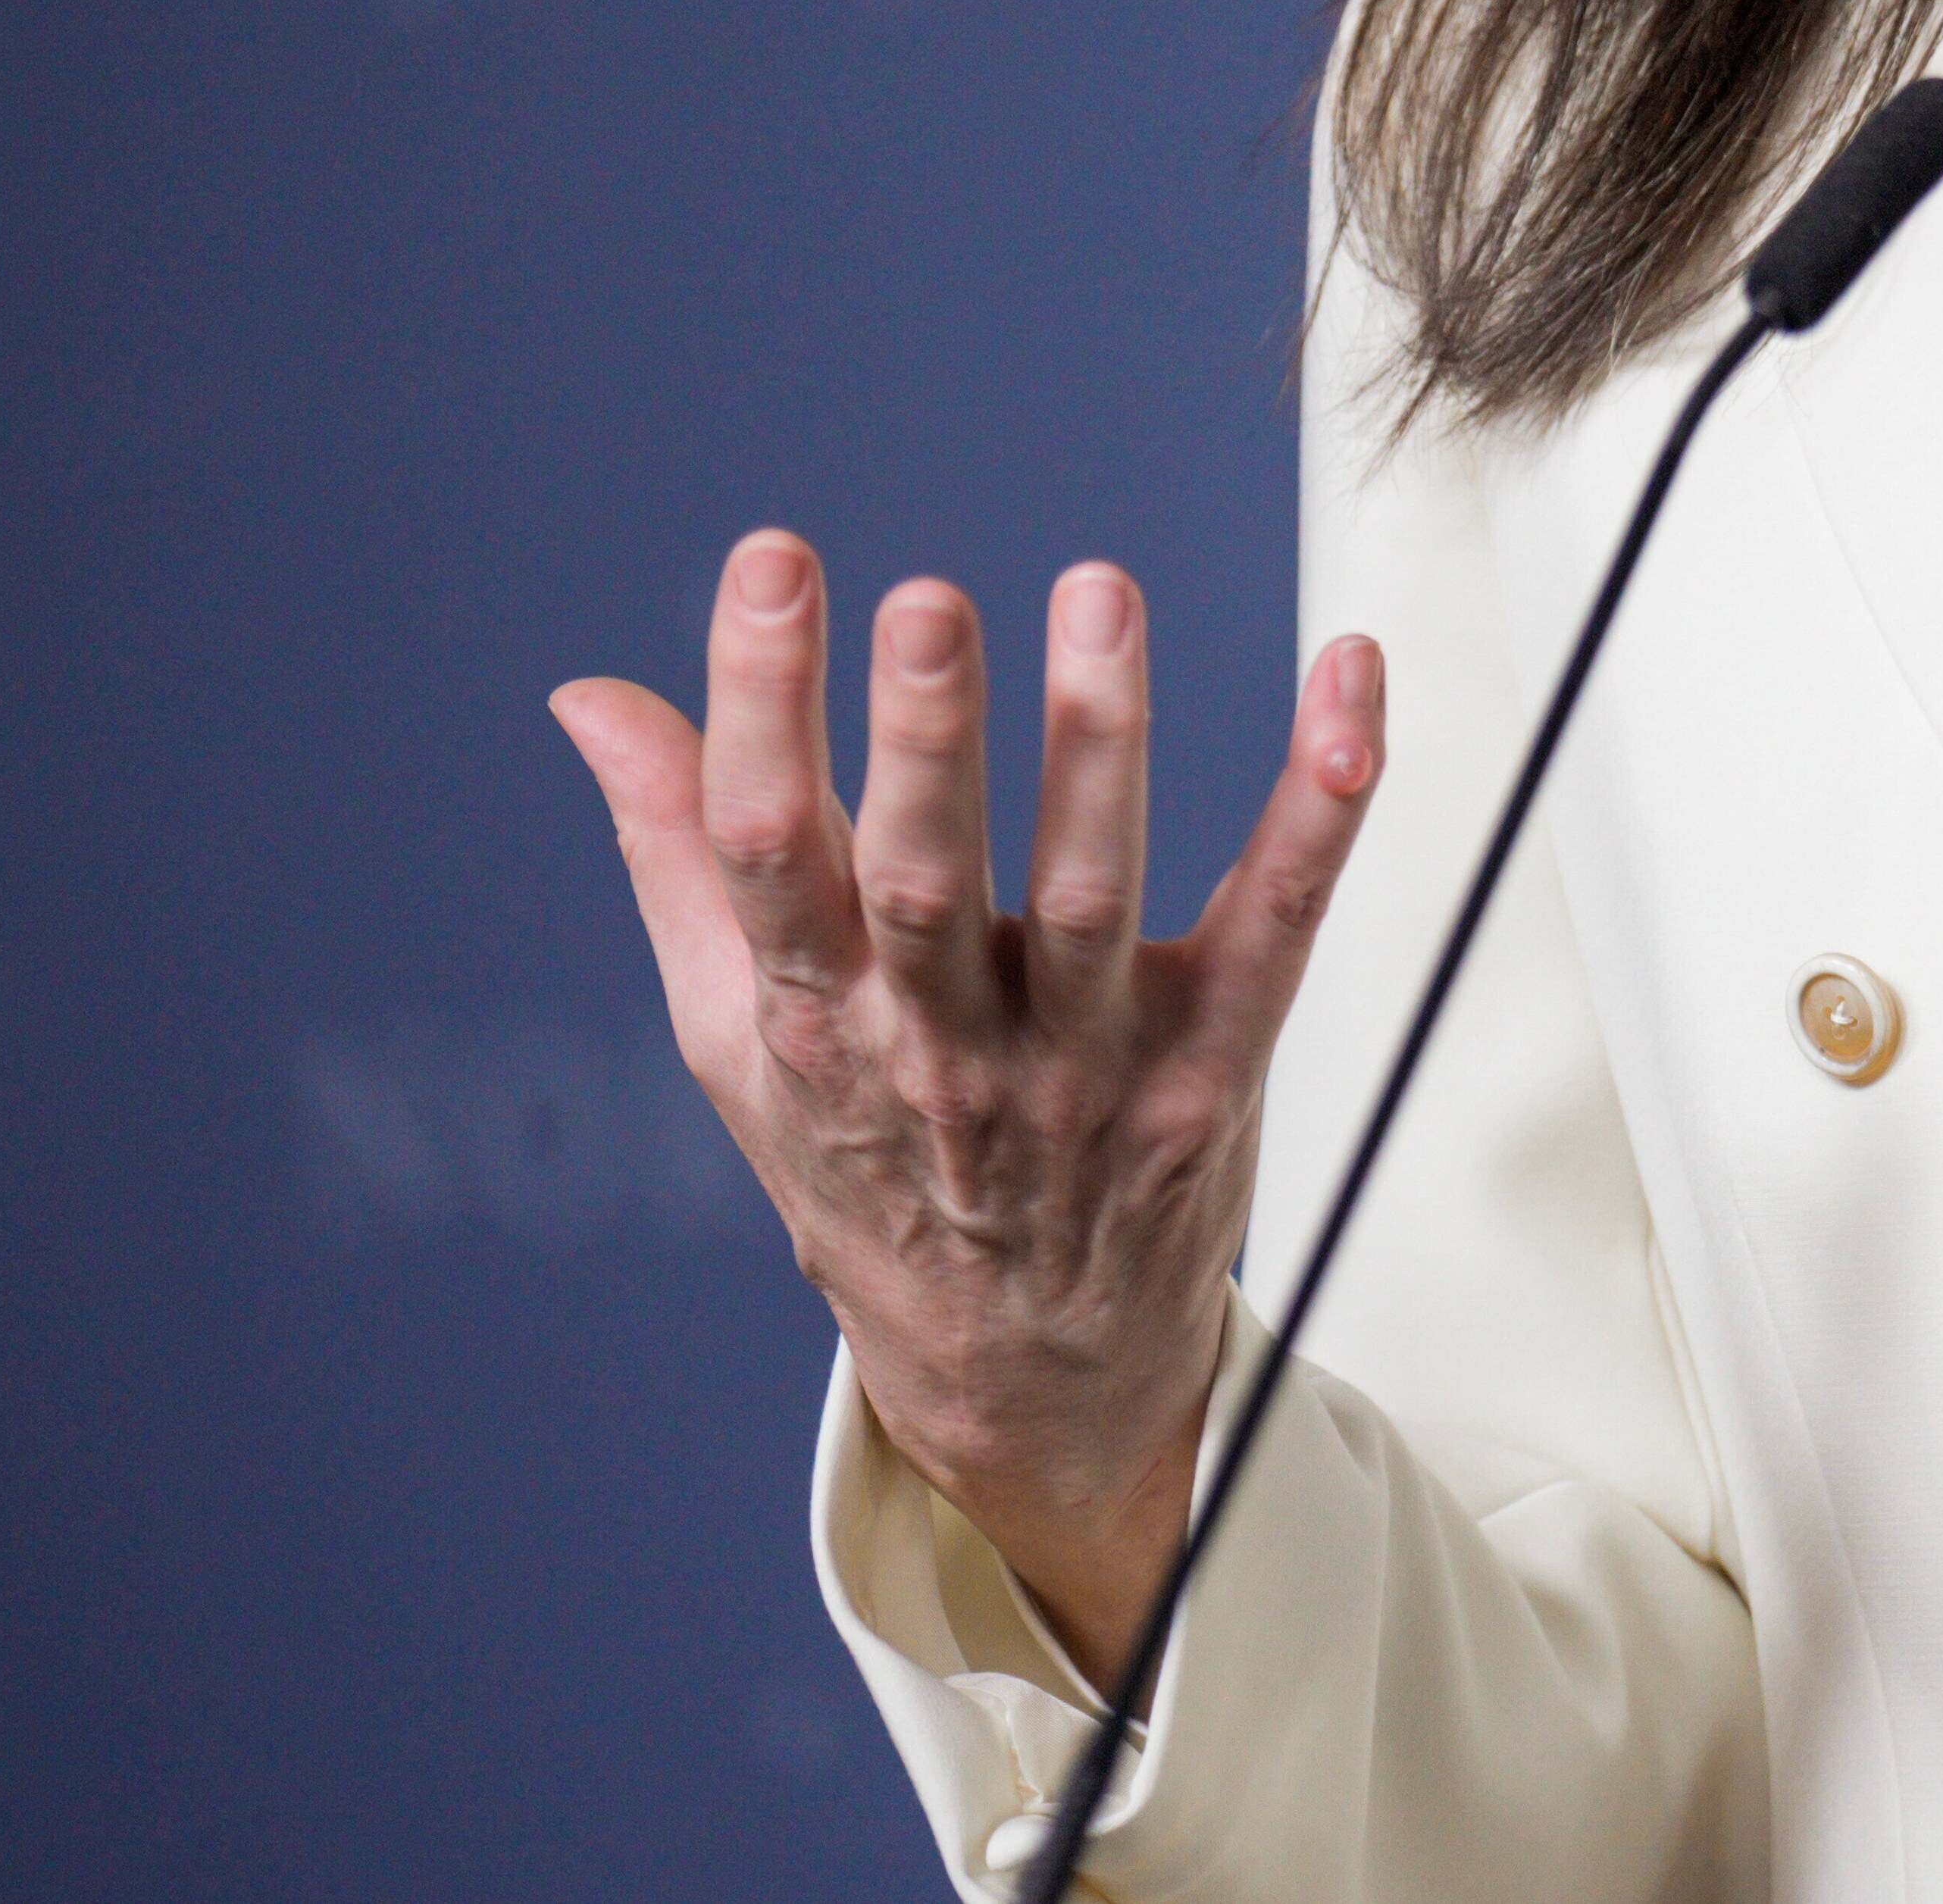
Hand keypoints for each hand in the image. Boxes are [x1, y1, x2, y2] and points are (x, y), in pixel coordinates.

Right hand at [553, 539, 1383, 1689]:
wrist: (1020, 1378)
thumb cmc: (870, 1167)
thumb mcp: (742, 1036)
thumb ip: (679, 850)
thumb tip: (592, 695)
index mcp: (816, 1020)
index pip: (770, 851)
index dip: (760, 704)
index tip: (770, 563)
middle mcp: (944, 1045)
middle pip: (926, 882)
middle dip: (924, 740)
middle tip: (924, 600)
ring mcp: (1087, 1065)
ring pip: (1095, 893)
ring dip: (1101, 742)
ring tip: (1098, 596)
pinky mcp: (1215, 1069)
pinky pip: (1279, 919)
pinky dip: (1321, 801)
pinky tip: (1350, 679)